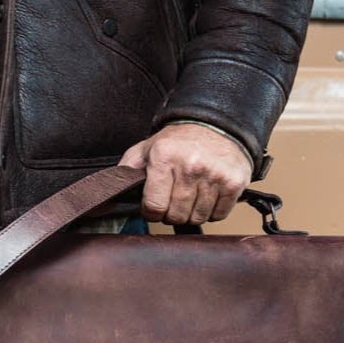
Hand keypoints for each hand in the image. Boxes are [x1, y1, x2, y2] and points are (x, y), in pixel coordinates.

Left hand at [118, 123, 251, 225]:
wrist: (218, 123)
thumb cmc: (179, 141)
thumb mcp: (147, 148)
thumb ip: (127, 170)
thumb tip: (109, 192)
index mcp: (164, 158)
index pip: (153, 207)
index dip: (151, 210)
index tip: (155, 202)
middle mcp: (191, 166)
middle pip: (175, 216)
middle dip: (171, 212)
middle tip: (175, 196)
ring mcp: (214, 175)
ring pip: (197, 218)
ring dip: (192, 212)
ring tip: (192, 193)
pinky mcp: (234, 183)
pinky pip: (218, 215)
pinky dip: (212, 211)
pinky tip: (208, 193)